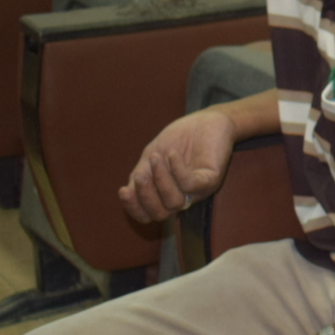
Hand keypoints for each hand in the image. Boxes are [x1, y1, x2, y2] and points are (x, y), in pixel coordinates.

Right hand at [118, 108, 236, 222]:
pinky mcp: (211, 179)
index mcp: (165, 195)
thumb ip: (140, 175)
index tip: (123, 191)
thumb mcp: (151, 157)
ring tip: (156, 158)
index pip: (149, 214)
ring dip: (160, 180)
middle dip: (145, 197)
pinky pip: (190, 185)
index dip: (134, 208)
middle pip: (160, 214)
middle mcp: (182, 198)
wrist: (206, 121)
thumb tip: (128, 192)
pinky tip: (172, 155)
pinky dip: (177, 171)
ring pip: (174, 202)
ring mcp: (198, 191)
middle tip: (140, 175)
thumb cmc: (178, 139)